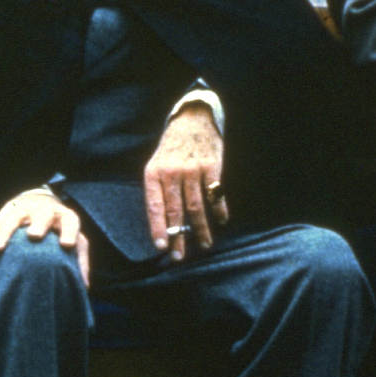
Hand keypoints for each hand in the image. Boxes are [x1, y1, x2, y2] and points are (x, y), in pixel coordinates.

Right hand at [0, 188, 88, 285]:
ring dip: (5, 232)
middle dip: (39, 224)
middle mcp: (45, 210)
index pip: (70, 222)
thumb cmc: (59, 229)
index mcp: (64, 217)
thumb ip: (79, 260)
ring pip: (13, 217)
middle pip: (42, 214)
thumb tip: (83, 286)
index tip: (66, 245)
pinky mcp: (5, 212)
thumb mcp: (74, 240)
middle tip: (33, 236)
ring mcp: (23, 209)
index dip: (69, 232)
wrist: (40, 201)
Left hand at [143, 103, 226, 260]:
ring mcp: (192, 170)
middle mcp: (172, 173)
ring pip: (196, 207)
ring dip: (201, 229)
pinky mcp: (211, 167)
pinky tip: (221, 221)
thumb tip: (163, 224)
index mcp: (154, 173)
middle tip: (179, 257)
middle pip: (175, 211)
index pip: (154, 206)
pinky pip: (215, 194)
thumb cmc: (172, 148)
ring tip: (204, 245)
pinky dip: (219, 211)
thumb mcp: (157, 164)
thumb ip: (159, 190)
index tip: (161, 247)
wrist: (192, 119)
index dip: (157, 228)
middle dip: (178, 237)